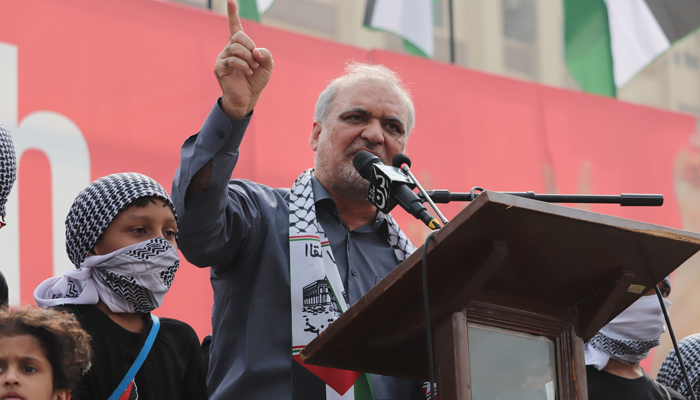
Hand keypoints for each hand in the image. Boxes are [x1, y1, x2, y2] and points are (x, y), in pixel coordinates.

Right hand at [215, 0, 272, 118]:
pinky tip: (248, 72)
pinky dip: (243, 65)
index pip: (235, 27)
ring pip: (235, 48)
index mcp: (240, 46)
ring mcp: (222, 58)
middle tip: (256, 60)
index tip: (231, 1)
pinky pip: (231, 60)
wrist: (248, 98)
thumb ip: (265, 54)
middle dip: (250, 46)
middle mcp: (229, 49)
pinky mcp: (220, 68)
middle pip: (238, 36)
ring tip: (252, 68)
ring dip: (248, 58)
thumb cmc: (256, 80)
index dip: (233, 14)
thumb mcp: (267, 65)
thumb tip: (255, 50)